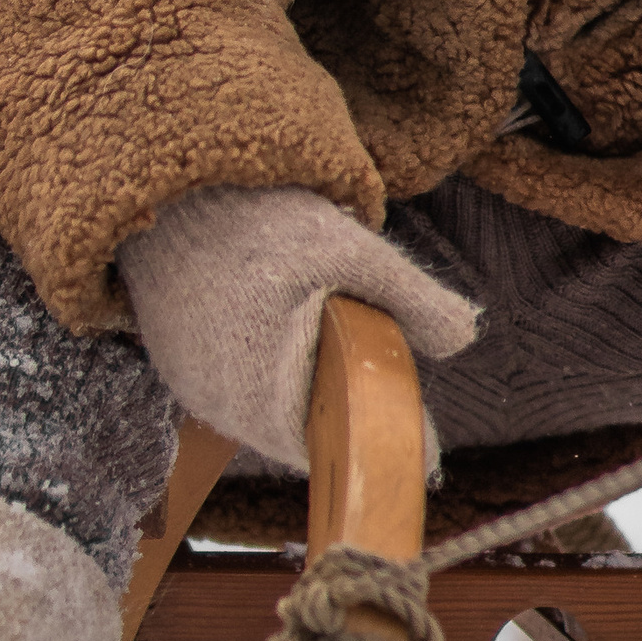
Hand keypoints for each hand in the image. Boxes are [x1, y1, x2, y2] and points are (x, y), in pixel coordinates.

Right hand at [119, 185, 478, 471]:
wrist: (176, 191)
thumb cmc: (267, 223)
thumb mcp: (354, 252)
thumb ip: (415, 299)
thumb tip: (465, 337)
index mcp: (265, 395)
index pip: (332, 449)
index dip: (375, 434)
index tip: (410, 416)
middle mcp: (220, 406)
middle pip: (300, 431)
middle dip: (338, 401)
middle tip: (364, 349)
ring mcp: (192, 387)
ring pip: (269, 408)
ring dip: (303, 382)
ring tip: (319, 328)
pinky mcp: (176, 364)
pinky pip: (235, 387)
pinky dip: (267, 366)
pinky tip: (280, 324)